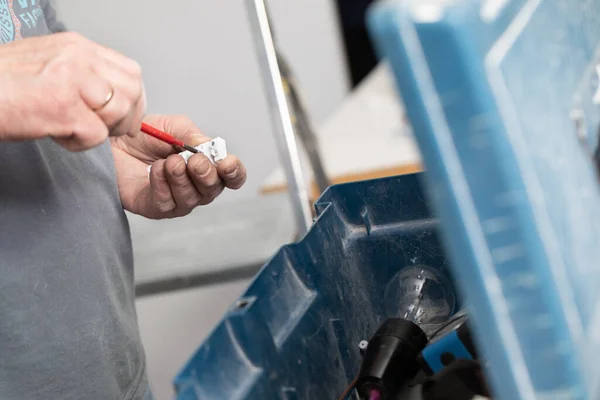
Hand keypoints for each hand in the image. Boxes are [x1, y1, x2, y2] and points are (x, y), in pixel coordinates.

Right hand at [0, 32, 145, 150]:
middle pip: (132, 91)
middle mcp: (78, 57)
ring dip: (101, 130)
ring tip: (70, 128)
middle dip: (126, 118)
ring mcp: (71, 78)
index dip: (134, 100)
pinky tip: (57, 135)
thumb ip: (82, 76)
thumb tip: (112, 97)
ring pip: (119, 111)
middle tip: (105, 130)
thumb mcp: (47, 66)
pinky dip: (79, 143)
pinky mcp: (62, 105)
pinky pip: (96, 134)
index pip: (131, 71)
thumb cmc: (1, 86)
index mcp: (77, 46)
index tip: (126, 117)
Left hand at [111, 115, 246, 218]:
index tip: (227, 163)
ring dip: (181, 179)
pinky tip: (154, 170)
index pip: (232, 177)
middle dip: (207, 175)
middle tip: (194, 161)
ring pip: (191, 198)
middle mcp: (196, 186)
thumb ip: (195, 137)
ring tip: (169, 162)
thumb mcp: (174, 127)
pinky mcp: (156, 209)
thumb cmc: (145, 135)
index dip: (235, 173)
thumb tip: (210, 149)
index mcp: (207, 166)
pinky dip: (162, 185)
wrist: (112, 141)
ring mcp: (177, 200)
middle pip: (213, 190)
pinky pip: (167, 203)